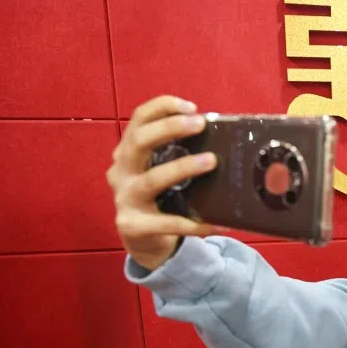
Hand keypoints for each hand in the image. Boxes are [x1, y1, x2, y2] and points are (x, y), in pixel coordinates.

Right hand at [106, 95, 219, 270]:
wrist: (142, 239)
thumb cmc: (159, 197)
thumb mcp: (161, 169)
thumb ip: (179, 153)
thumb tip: (225, 138)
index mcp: (128, 152)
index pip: (139, 119)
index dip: (162, 107)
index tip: (191, 107)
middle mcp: (121, 171)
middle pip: (138, 142)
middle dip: (169, 128)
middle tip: (200, 124)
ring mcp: (125, 199)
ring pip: (151, 180)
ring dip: (182, 168)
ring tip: (210, 162)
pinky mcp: (133, 226)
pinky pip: (167, 223)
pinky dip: (195, 224)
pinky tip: (217, 223)